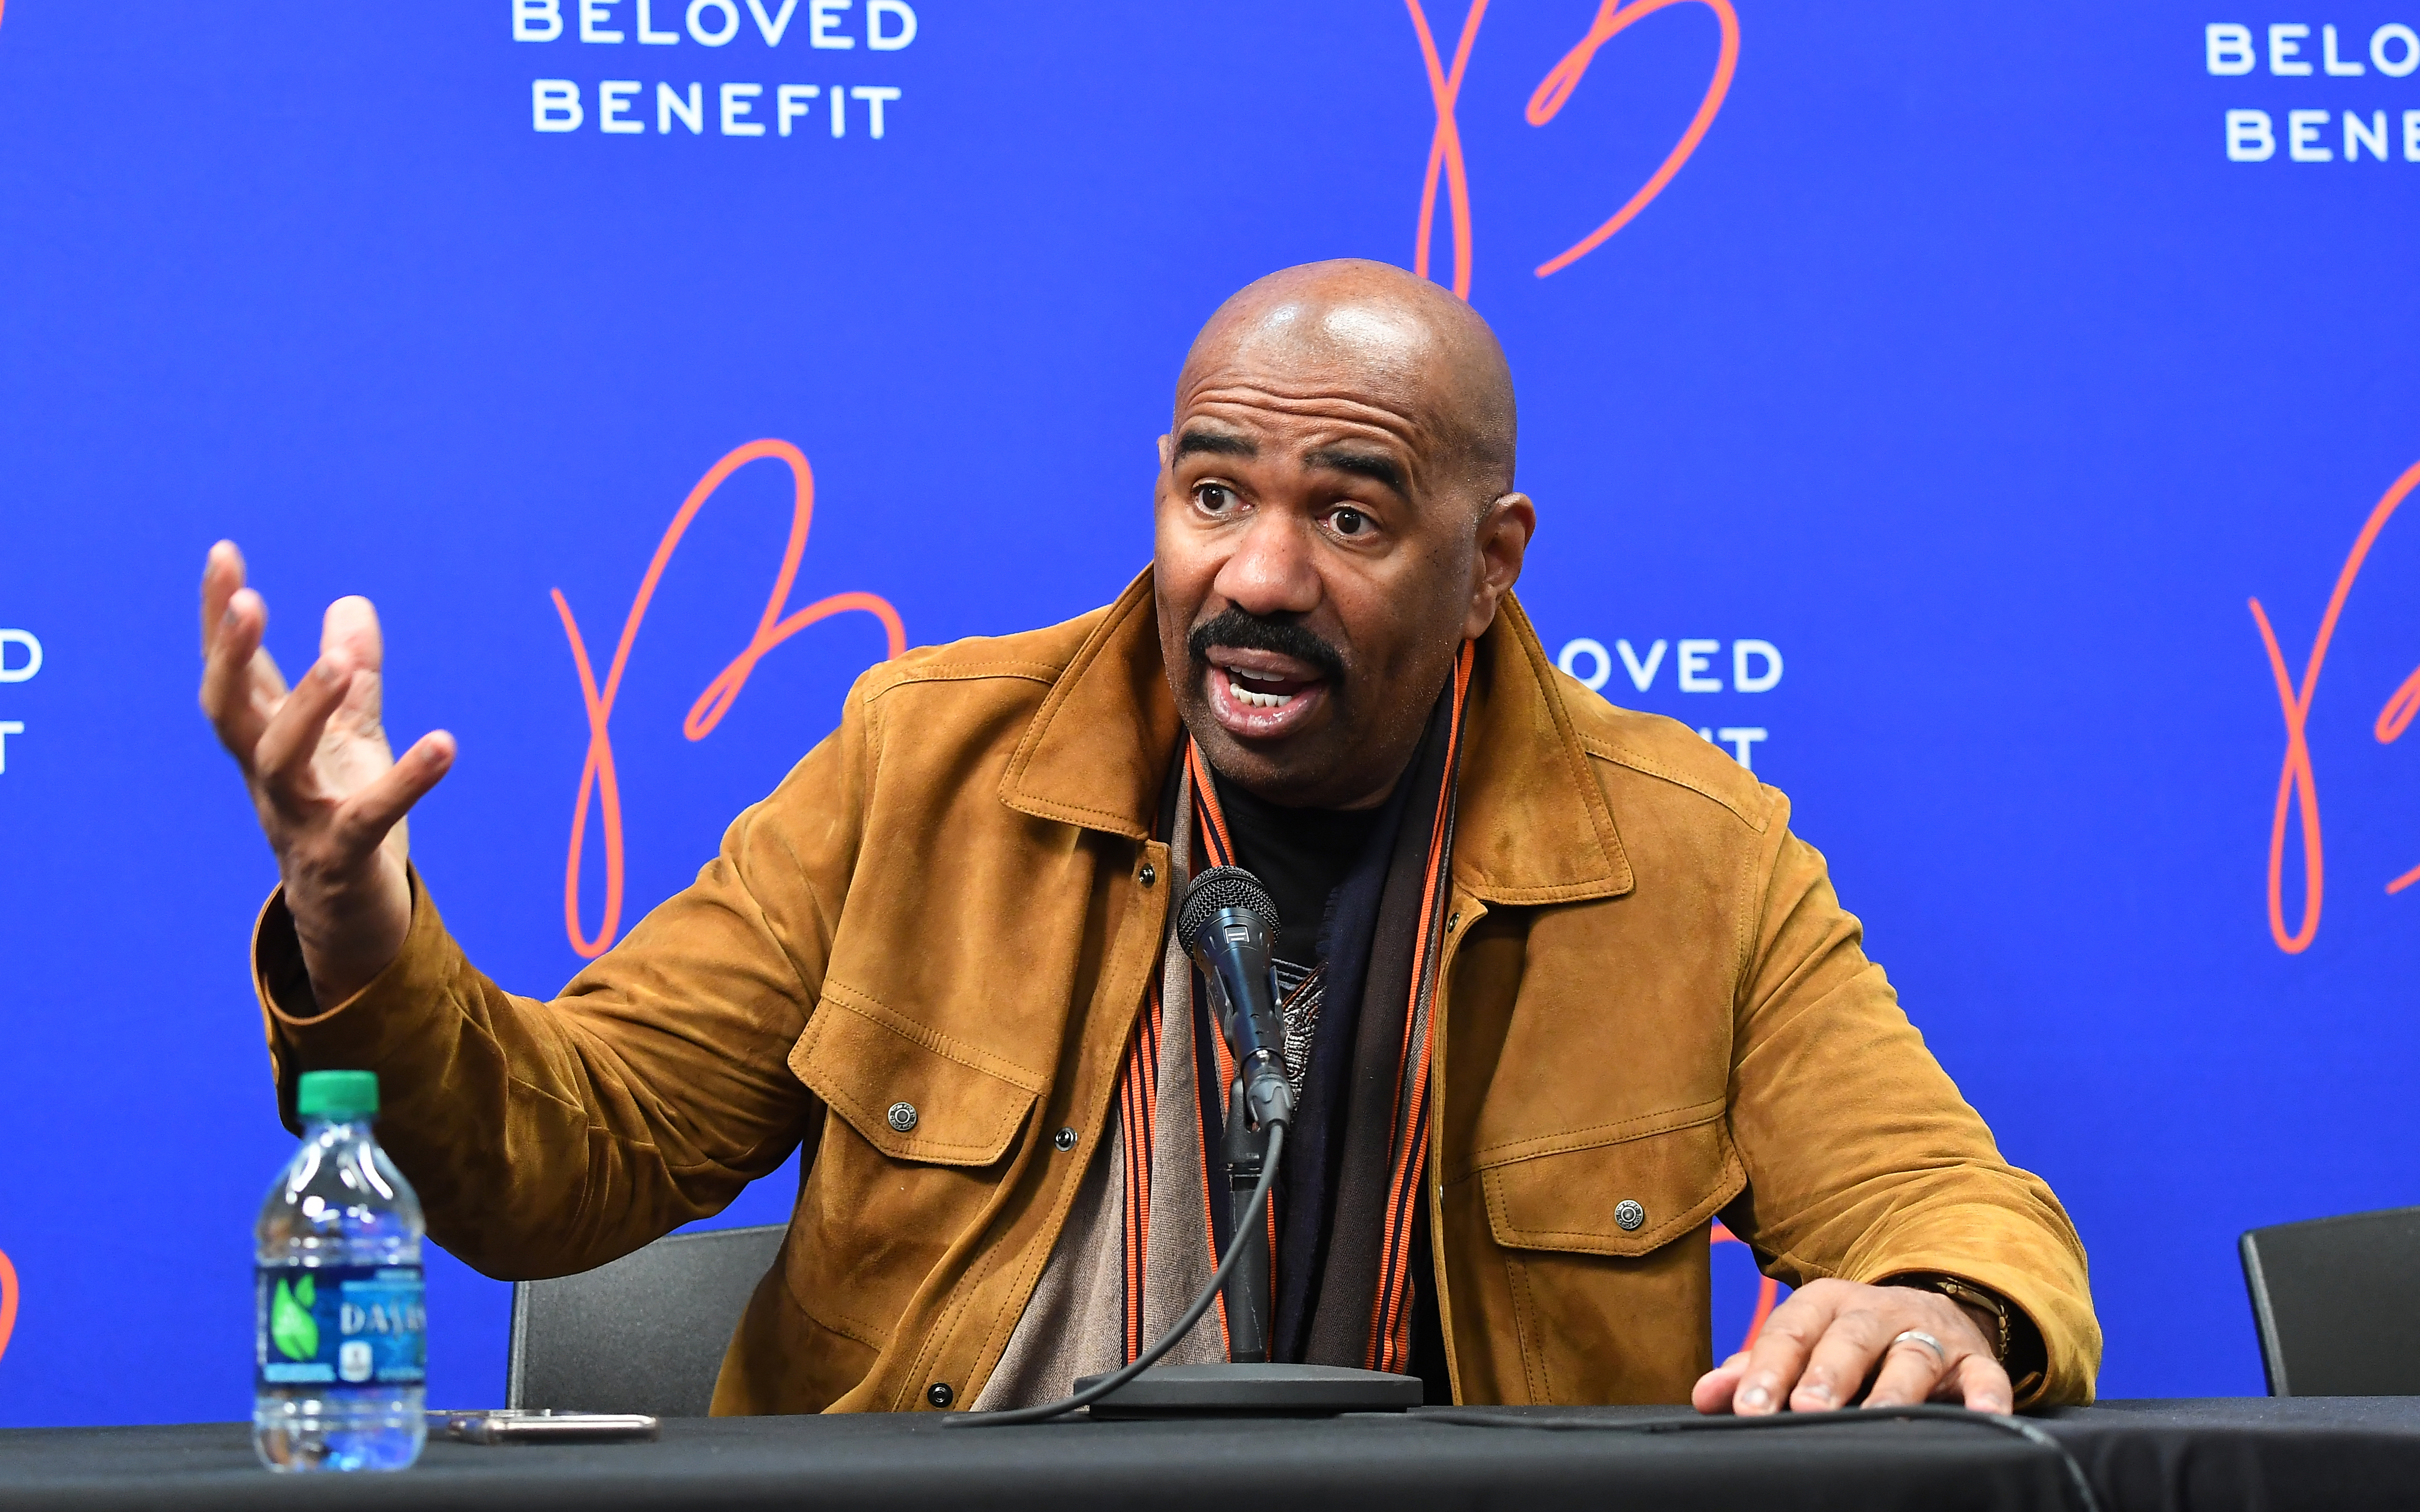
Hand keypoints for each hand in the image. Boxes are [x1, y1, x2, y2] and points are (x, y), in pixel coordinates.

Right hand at [199, 542, 454, 1006]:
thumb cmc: (342, 815)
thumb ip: (352, 676)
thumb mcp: (350, 737)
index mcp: (267, 742)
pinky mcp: (344, 858)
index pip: (234, 671)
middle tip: (247, 598)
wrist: (352, 918)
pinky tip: (445, 743)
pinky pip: (371, 816)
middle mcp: (268, 777)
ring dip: (306, 709)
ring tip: (338, 663)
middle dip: (230, 655)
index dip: (221, 617)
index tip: (223, 553)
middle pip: (228, 711)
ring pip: (282, 762)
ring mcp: (299, 820)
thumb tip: (352, 603)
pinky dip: (408, 779)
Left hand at [1691, 1277, 2010, 1416]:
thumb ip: (1755, 1370)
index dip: (1766, 1370)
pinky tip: (1984, 1416)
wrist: (1929, 1311)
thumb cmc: (1848, 1341)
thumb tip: (1706, 1396)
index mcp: (1825, 1305)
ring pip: (1913, 1356)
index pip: (1790, 1333)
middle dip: (1828, 1374)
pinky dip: (1988, 1396)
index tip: (1746, 1408)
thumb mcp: (1803, 1344)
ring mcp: (1930, 1333)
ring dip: (1896, 1388)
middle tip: (1807, 1408)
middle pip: (1849, 1339)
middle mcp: (1876, 1312)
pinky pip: (1987, 1376)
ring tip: (1881, 1418)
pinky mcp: (1976, 1360)